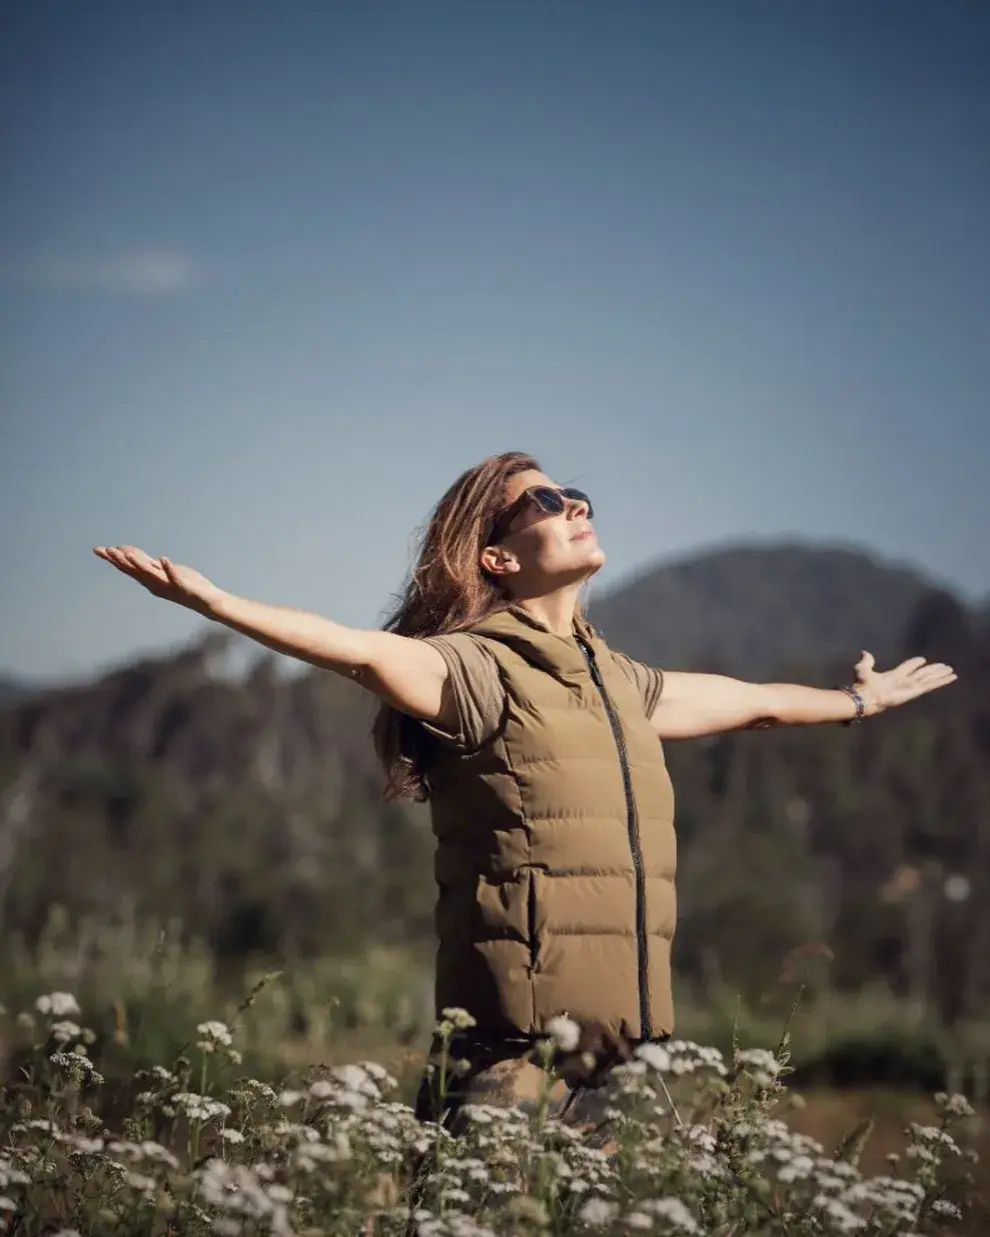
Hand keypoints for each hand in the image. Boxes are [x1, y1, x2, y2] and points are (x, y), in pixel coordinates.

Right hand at [93, 545, 223, 614]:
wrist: (207, 602)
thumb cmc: (186, 585)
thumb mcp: (164, 571)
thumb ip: (149, 564)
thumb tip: (132, 554)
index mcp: (150, 580)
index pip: (128, 568)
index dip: (114, 559)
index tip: (99, 549)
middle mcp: (155, 584)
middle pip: (134, 571)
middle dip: (119, 560)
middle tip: (105, 550)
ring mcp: (168, 586)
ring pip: (150, 574)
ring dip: (138, 563)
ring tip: (127, 553)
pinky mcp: (183, 587)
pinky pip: (174, 577)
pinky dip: (168, 568)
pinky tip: (163, 558)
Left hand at [852, 650, 956, 715]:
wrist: (866, 696)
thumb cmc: (862, 685)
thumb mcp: (863, 669)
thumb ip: (867, 661)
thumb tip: (864, 652)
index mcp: (893, 676)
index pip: (907, 668)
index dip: (914, 664)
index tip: (922, 659)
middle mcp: (904, 682)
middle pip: (922, 674)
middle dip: (933, 670)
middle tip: (943, 666)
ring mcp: (911, 687)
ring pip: (929, 679)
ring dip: (940, 675)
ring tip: (951, 670)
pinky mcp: (915, 691)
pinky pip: (932, 684)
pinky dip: (942, 681)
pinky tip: (951, 677)